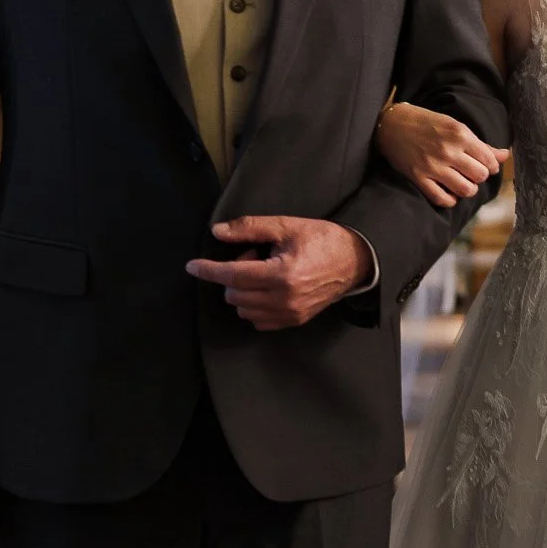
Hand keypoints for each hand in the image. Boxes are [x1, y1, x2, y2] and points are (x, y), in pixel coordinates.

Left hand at [188, 216, 373, 329]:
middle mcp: (284, 299)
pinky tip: (266, 289)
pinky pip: (258, 321)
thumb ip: (250, 229)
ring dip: (242, 291)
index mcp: (282, 274)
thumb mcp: (286, 226)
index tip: (191, 266)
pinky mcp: (294, 321)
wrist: (355, 261)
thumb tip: (217, 232)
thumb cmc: (322, 239)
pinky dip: (253, 306)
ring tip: (263, 272)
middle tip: (253, 256)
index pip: (233, 275)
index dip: (209, 270)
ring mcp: (290, 313)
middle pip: (234, 294)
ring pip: (243, 310)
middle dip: (233, 275)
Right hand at [376, 102, 502, 210]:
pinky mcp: (418, 177)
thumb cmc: (426, 123)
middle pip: (480, 176)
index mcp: (460, 134)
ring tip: (462, 183)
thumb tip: (506, 155)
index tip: (485, 166)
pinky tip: (449, 192)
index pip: (489, 161)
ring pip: (466, 190)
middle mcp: (448, 150)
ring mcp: (432, 166)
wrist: (392, 124)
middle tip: (472, 173)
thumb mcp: (455, 126)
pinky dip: (450, 200)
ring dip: (468, 189)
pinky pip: (442, 199)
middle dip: (479, 177)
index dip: (491, 166)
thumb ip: (481, 144)